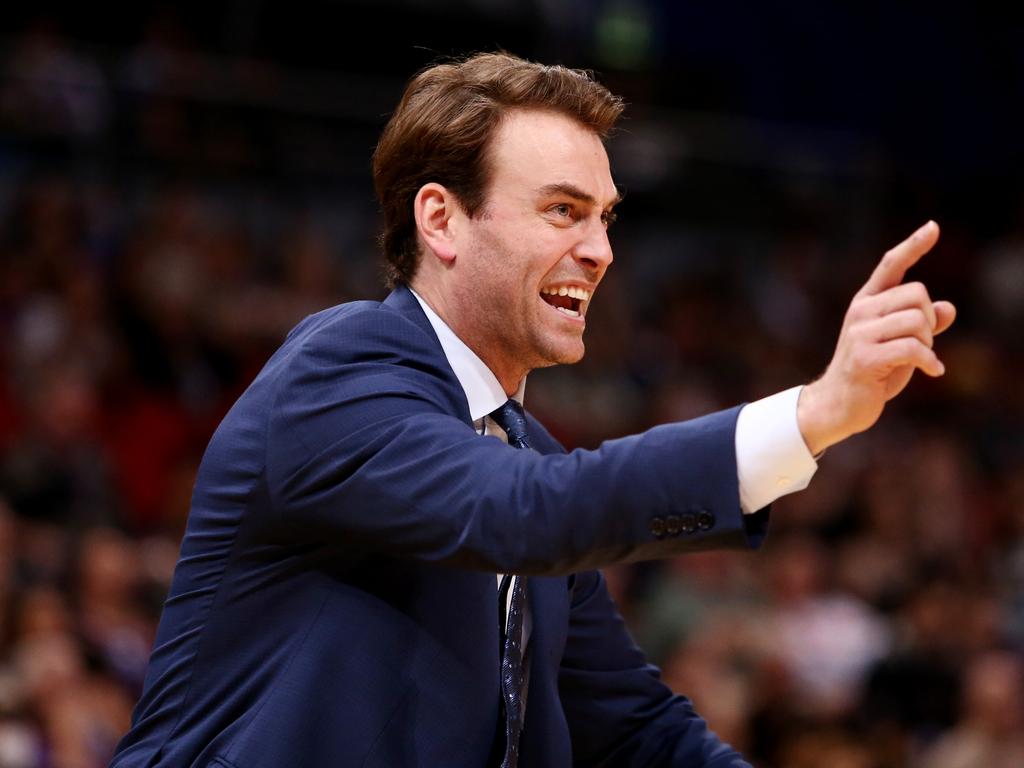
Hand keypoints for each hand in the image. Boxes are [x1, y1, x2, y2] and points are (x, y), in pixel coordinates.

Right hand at [797, 220, 955, 454]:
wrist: (838, 404)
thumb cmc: (871, 373)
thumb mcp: (899, 344)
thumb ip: (922, 325)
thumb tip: (948, 308)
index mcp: (866, 302)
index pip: (891, 265)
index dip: (913, 246)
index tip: (933, 227)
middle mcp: (861, 311)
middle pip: (917, 294)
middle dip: (930, 322)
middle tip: (923, 345)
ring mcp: (860, 333)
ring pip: (917, 321)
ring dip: (929, 344)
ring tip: (921, 359)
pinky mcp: (865, 357)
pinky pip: (913, 348)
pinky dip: (930, 362)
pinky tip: (933, 371)